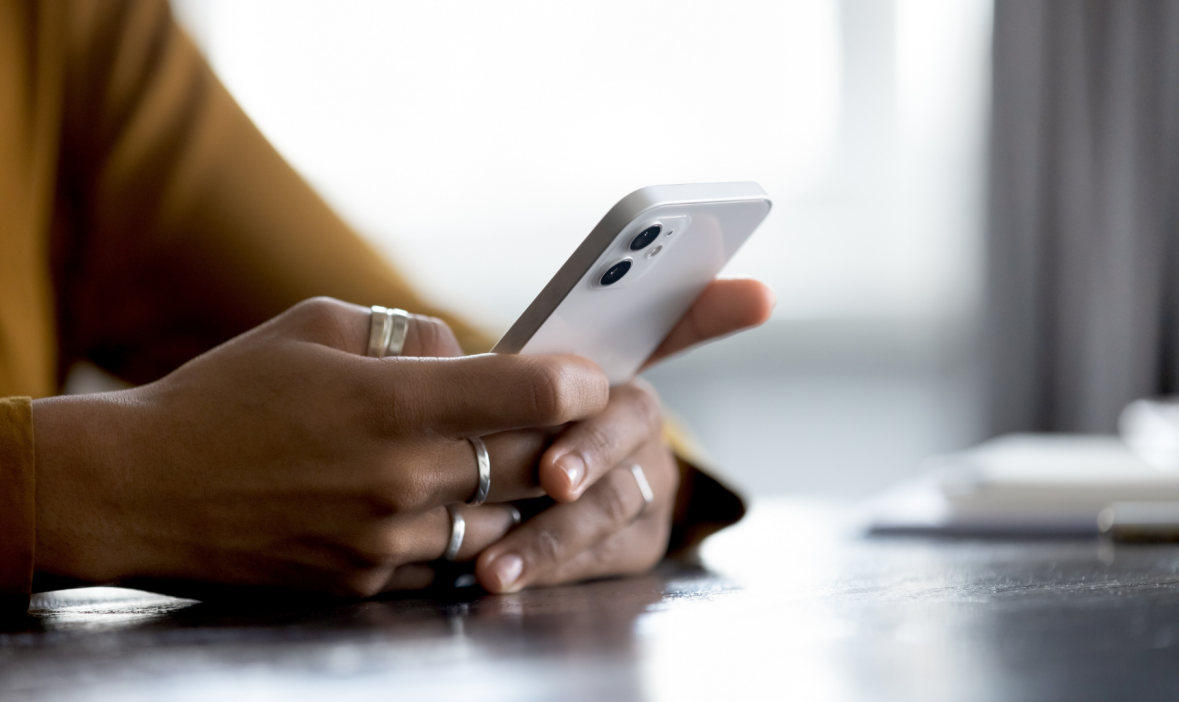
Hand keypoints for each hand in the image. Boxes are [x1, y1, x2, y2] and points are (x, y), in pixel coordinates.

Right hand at [32, 298, 609, 596]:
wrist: (142, 488)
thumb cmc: (225, 393)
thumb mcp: (313, 325)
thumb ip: (406, 333)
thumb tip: (467, 353)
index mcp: (392, 401)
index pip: (530, 392)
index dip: (579, 381)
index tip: (592, 377)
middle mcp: (400, 477)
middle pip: (535, 463)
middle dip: (568, 442)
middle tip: (578, 425)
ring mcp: (385, 538)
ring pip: (502, 522)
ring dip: (523, 495)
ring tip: (521, 469)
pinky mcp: (365, 581)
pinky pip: (447, 560)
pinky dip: (468, 534)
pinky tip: (460, 509)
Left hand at [473, 277, 774, 592]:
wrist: (481, 505)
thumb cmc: (481, 432)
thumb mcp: (474, 394)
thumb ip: (477, 373)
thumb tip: (429, 346)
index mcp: (607, 364)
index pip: (675, 321)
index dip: (717, 306)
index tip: (761, 295)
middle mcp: (638, 418)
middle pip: (631, 421)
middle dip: (592, 447)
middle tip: (553, 476)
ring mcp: (647, 480)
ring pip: (613, 501)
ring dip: (553, 531)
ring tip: (495, 560)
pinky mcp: (639, 540)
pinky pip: (604, 555)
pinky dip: (553, 567)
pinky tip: (507, 577)